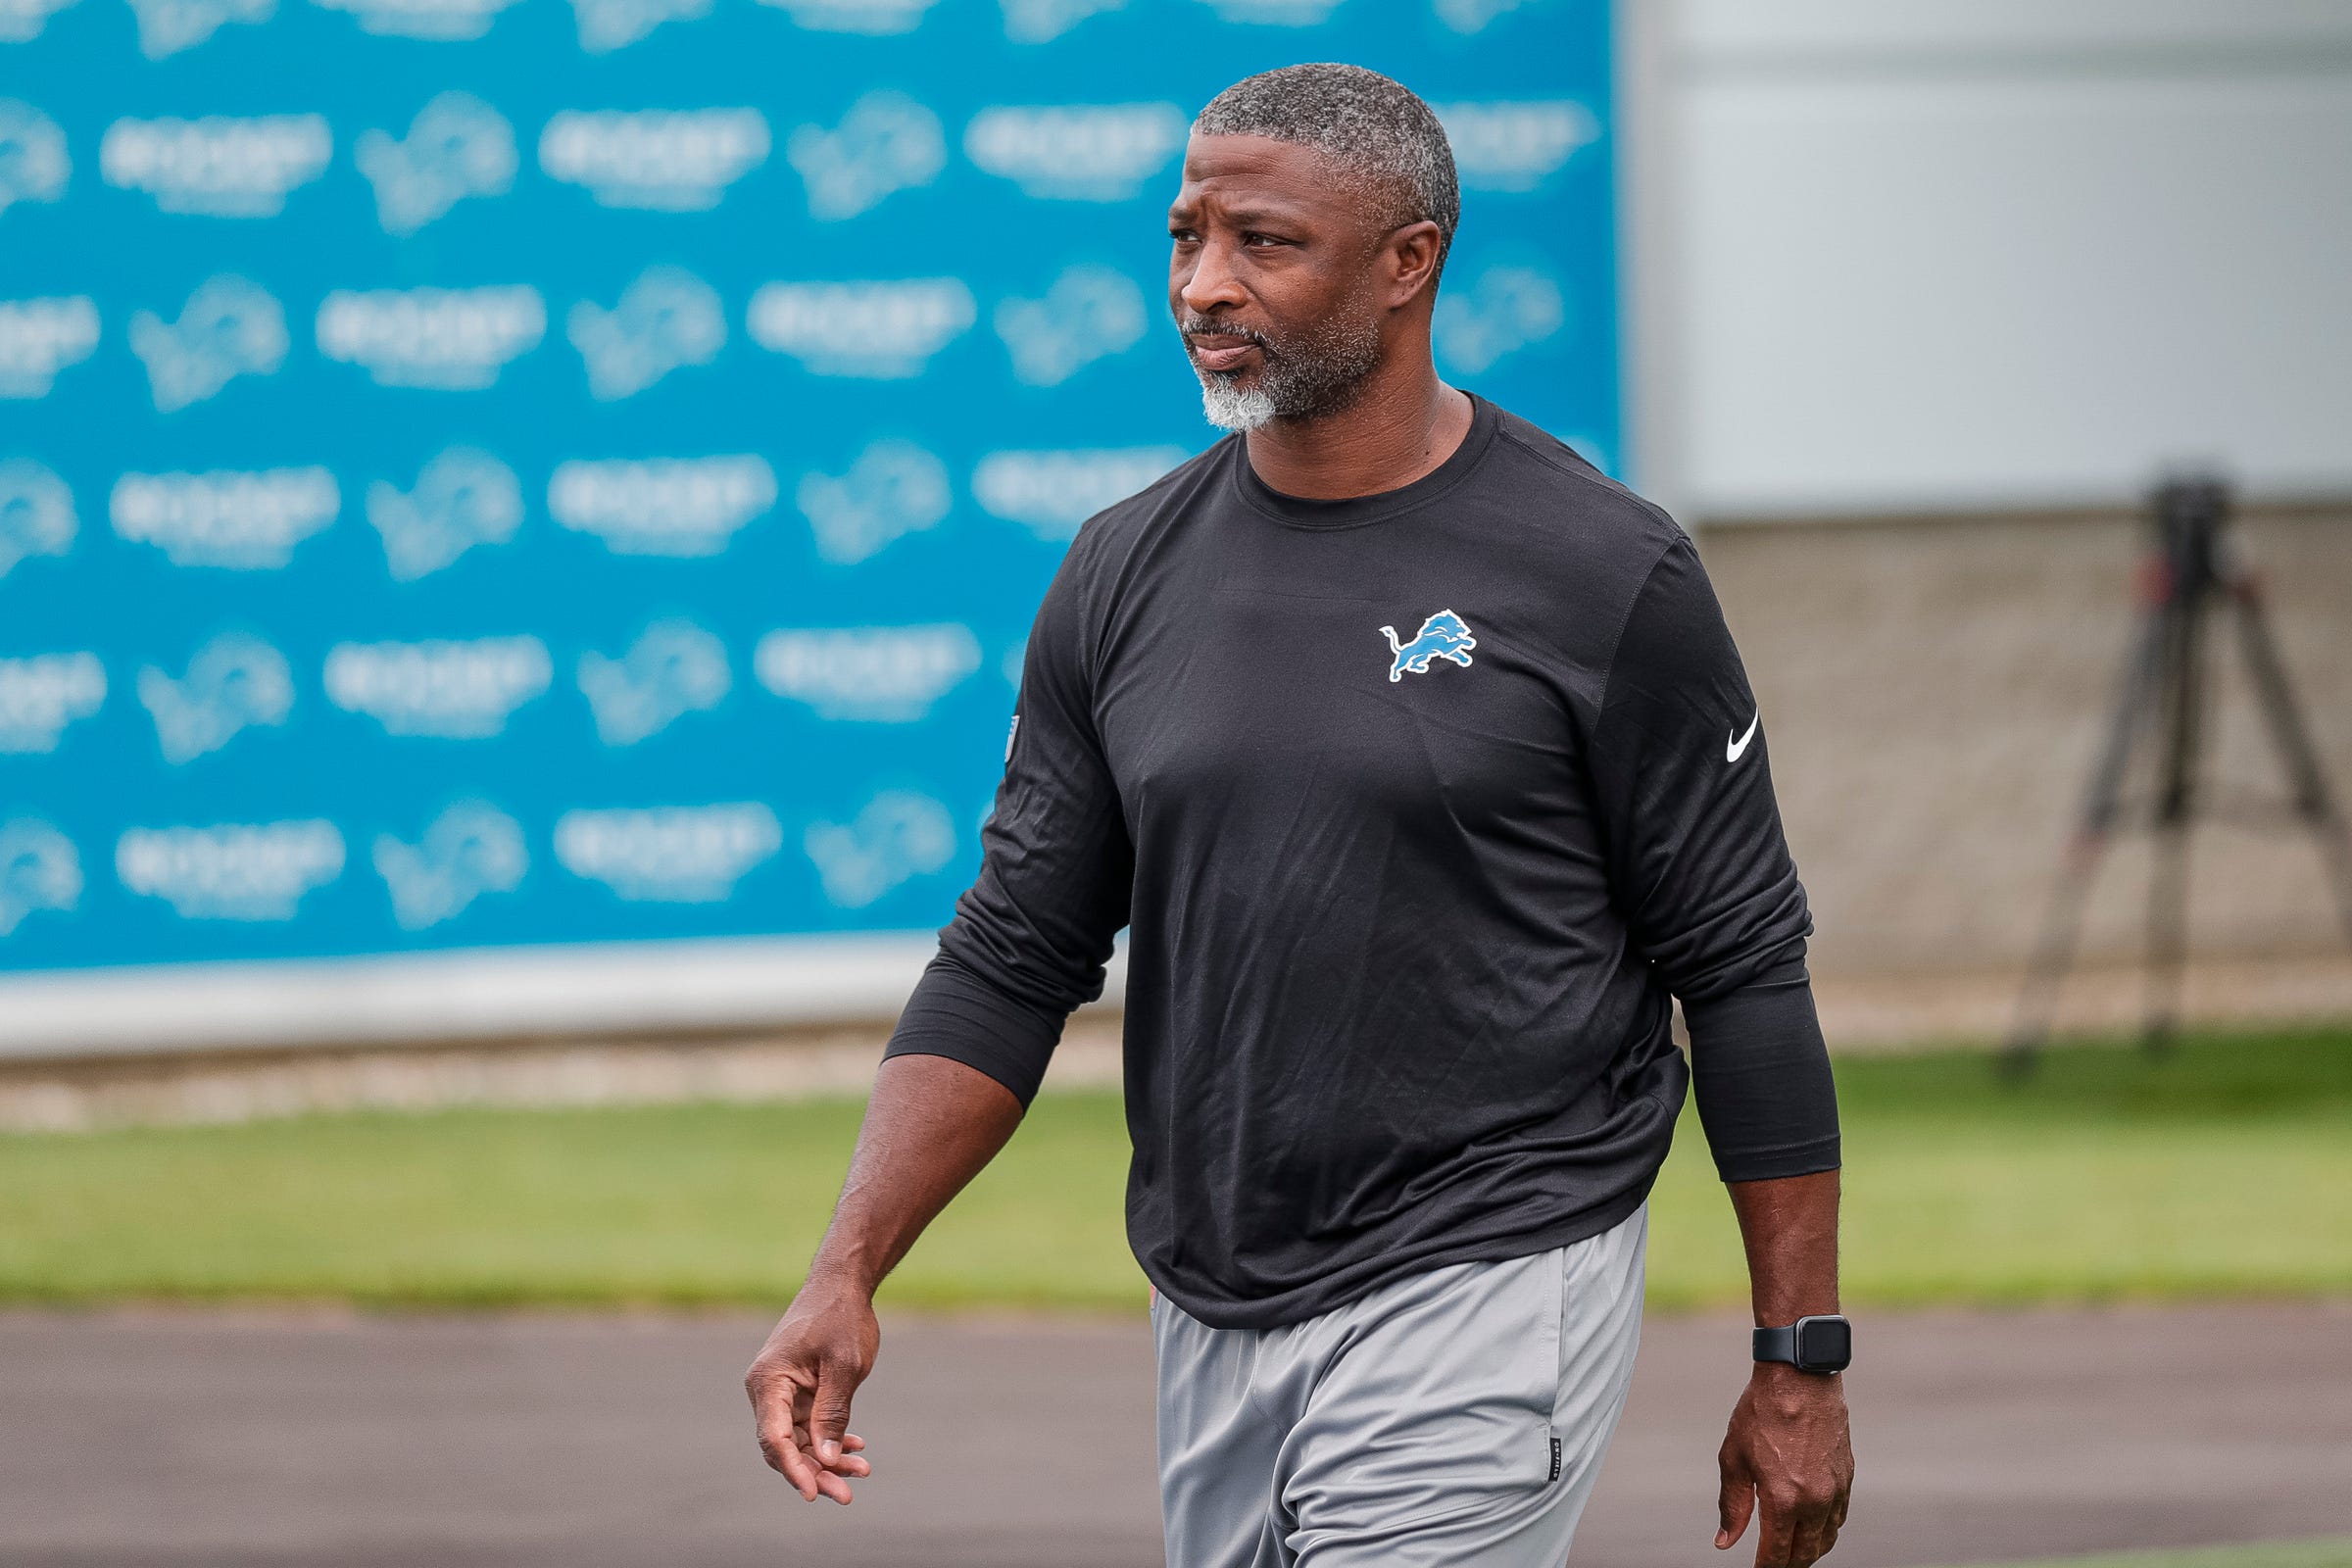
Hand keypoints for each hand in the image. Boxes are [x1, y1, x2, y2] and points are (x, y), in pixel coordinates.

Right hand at [745, 1277, 880, 1503]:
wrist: (843, 1284)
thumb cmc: (841, 1317)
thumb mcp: (844, 1365)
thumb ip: (833, 1411)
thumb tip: (824, 1458)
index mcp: (768, 1381)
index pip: (774, 1438)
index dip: (793, 1470)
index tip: (813, 1493)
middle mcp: (767, 1391)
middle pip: (785, 1446)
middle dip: (815, 1473)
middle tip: (847, 1494)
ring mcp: (782, 1393)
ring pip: (800, 1441)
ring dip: (827, 1459)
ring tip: (862, 1471)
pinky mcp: (799, 1393)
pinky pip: (810, 1427)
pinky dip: (831, 1439)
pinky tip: (856, 1448)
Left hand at [1716, 1363, 1853, 1566]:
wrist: (1799, 1378)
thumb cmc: (1760, 1414)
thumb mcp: (1734, 1459)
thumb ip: (1732, 1506)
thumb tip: (1725, 1541)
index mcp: (1783, 1500)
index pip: (1777, 1553)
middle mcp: (1815, 1501)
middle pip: (1806, 1553)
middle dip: (1788, 1563)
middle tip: (1773, 1564)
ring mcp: (1836, 1490)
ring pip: (1827, 1538)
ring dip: (1810, 1551)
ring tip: (1793, 1552)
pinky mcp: (1847, 1476)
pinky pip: (1840, 1517)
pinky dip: (1827, 1529)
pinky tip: (1814, 1528)